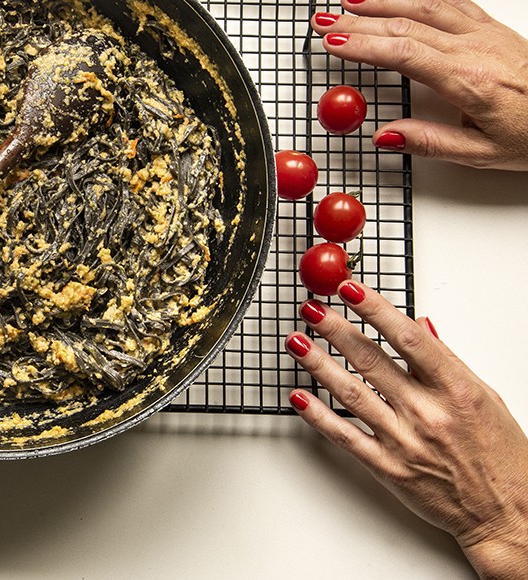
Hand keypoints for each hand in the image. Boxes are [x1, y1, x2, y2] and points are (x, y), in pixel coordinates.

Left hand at [285, 281, 527, 576]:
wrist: (507, 512)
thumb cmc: (502, 455)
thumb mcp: (484, 396)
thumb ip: (447, 359)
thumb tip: (419, 323)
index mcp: (455, 389)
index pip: (407, 338)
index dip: (374, 309)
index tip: (349, 288)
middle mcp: (427, 413)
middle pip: (371, 361)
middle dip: (335, 329)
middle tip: (311, 308)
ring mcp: (405, 442)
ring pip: (351, 394)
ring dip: (318, 364)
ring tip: (296, 341)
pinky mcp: (389, 469)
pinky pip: (346, 437)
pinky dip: (319, 416)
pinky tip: (299, 396)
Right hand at [310, 0, 527, 170]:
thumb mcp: (481, 154)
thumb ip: (430, 143)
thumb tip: (385, 135)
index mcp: (469, 81)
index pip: (403, 55)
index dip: (363, 46)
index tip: (332, 41)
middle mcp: (477, 50)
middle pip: (406, 27)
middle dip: (360, 23)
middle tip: (326, 22)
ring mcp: (486, 34)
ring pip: (427, 8)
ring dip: (384, 1)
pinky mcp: (494, 29)